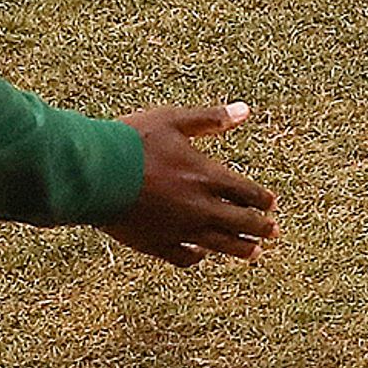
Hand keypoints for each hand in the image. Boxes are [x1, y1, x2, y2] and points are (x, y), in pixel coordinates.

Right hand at [102, 103, 277, 267]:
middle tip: (273, 231)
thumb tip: (245, 110)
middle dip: (260, 227)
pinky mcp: (156, 244)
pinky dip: (198, 257)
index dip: (262, 199)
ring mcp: (179, 229)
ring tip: (254, 253)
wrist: (94, 173)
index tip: (271, 203)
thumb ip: (210, 118)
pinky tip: (201, 255)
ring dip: (240, 248)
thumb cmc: (131, 141)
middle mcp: (199, 207)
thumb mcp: (173, 120)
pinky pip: (185, 257)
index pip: (246, 192)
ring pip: (220, 245)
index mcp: (206, 176)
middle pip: (240, 222)